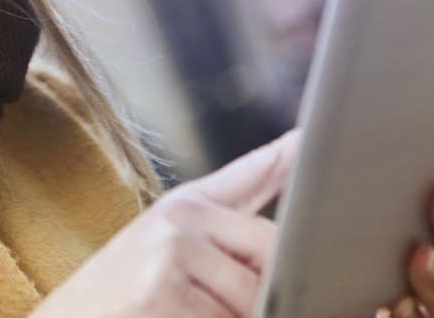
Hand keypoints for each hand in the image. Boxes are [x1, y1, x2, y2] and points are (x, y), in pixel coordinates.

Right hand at [32, 129, 299, 316]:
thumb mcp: (166, 240)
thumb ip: (233, 211)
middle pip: (272, 259)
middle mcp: (178, 221)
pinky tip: (171, 317)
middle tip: (211, 301)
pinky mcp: (160, 296)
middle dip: (263, 295)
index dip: (289, 155)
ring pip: (254, 301)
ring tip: (185, 311)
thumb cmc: (121, 291)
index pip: (254, 176)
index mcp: (185, 205)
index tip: (312, 134)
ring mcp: (169, 257)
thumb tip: (290, 173)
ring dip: (235, 316)